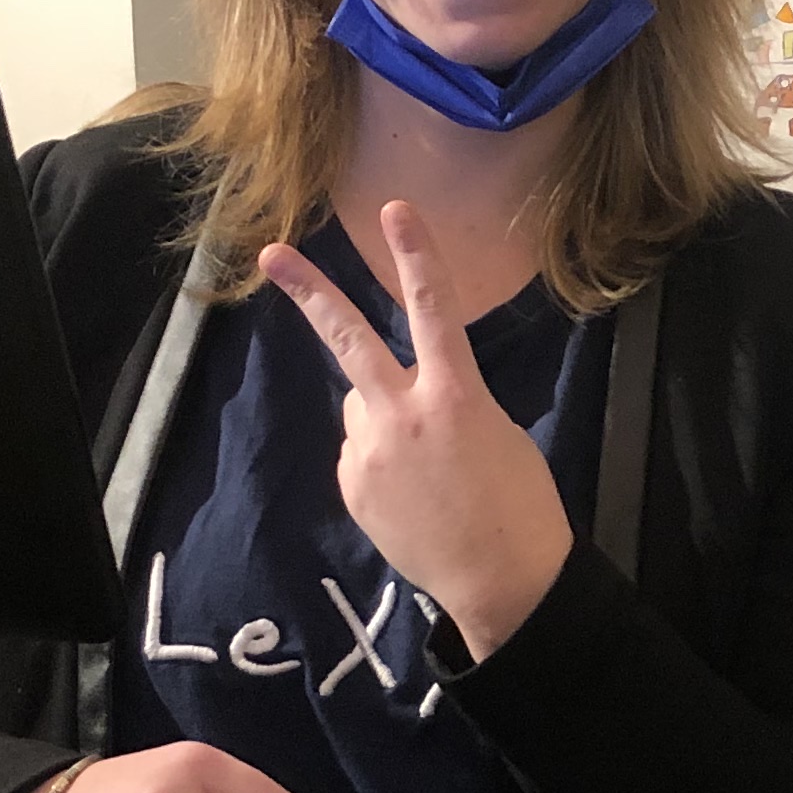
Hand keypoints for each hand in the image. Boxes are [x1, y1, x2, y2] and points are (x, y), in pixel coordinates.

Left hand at [254, 200, 573, 659]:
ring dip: (384, 418)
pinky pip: (361, 455)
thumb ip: (444, 403)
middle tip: (272, 253)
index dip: (416, 255)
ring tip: (427, 469)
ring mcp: (370, 454)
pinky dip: (382, 464)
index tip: (396, 209)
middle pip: (349, 341)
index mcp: (456, 396)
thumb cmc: (520, 505)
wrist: (503, 582)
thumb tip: (397, 402)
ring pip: (362, 408)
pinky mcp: (353, 488)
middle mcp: (402, 416)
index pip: (434, 309)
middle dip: (310, 293)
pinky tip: (414, 498)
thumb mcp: (498, 434)